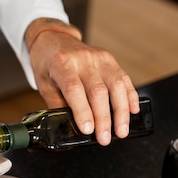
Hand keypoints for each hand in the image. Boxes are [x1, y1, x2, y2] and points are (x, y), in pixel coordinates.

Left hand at [25, 19, 139, 144]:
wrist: (53, 39)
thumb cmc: (47, 64)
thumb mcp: (44, 85)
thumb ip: (58, 105)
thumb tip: (71, 127)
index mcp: (62, 64)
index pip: (75, 89)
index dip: (82, 111)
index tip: (88, 130)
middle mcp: (83, 59)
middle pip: (98, 91)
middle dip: (103, 118)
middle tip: (104, 138)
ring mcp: (99, 58)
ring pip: (116, 85)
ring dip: (121, 111)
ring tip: (121, 131)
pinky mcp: (109, 59)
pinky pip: (124, 78)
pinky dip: (130, 95)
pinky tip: (133, 111)